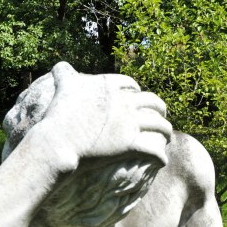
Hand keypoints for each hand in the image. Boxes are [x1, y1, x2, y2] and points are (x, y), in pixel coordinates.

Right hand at [28, 62, 172, 171]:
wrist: (59, 141)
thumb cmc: (59, 115)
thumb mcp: (63, 86)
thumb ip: (64, 73)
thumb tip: (60, 66)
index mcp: (112, 86)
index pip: (132, 85)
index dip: (136, 92)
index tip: (138, 98)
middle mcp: (125, 102)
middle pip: (153, 102)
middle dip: (159, 108)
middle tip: (160, 115)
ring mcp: (131, 123)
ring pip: (160, 125)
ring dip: (166, 131)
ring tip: (167, 137)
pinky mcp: (131, 144)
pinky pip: (154, 149)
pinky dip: (160, 156)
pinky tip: (162, 160)